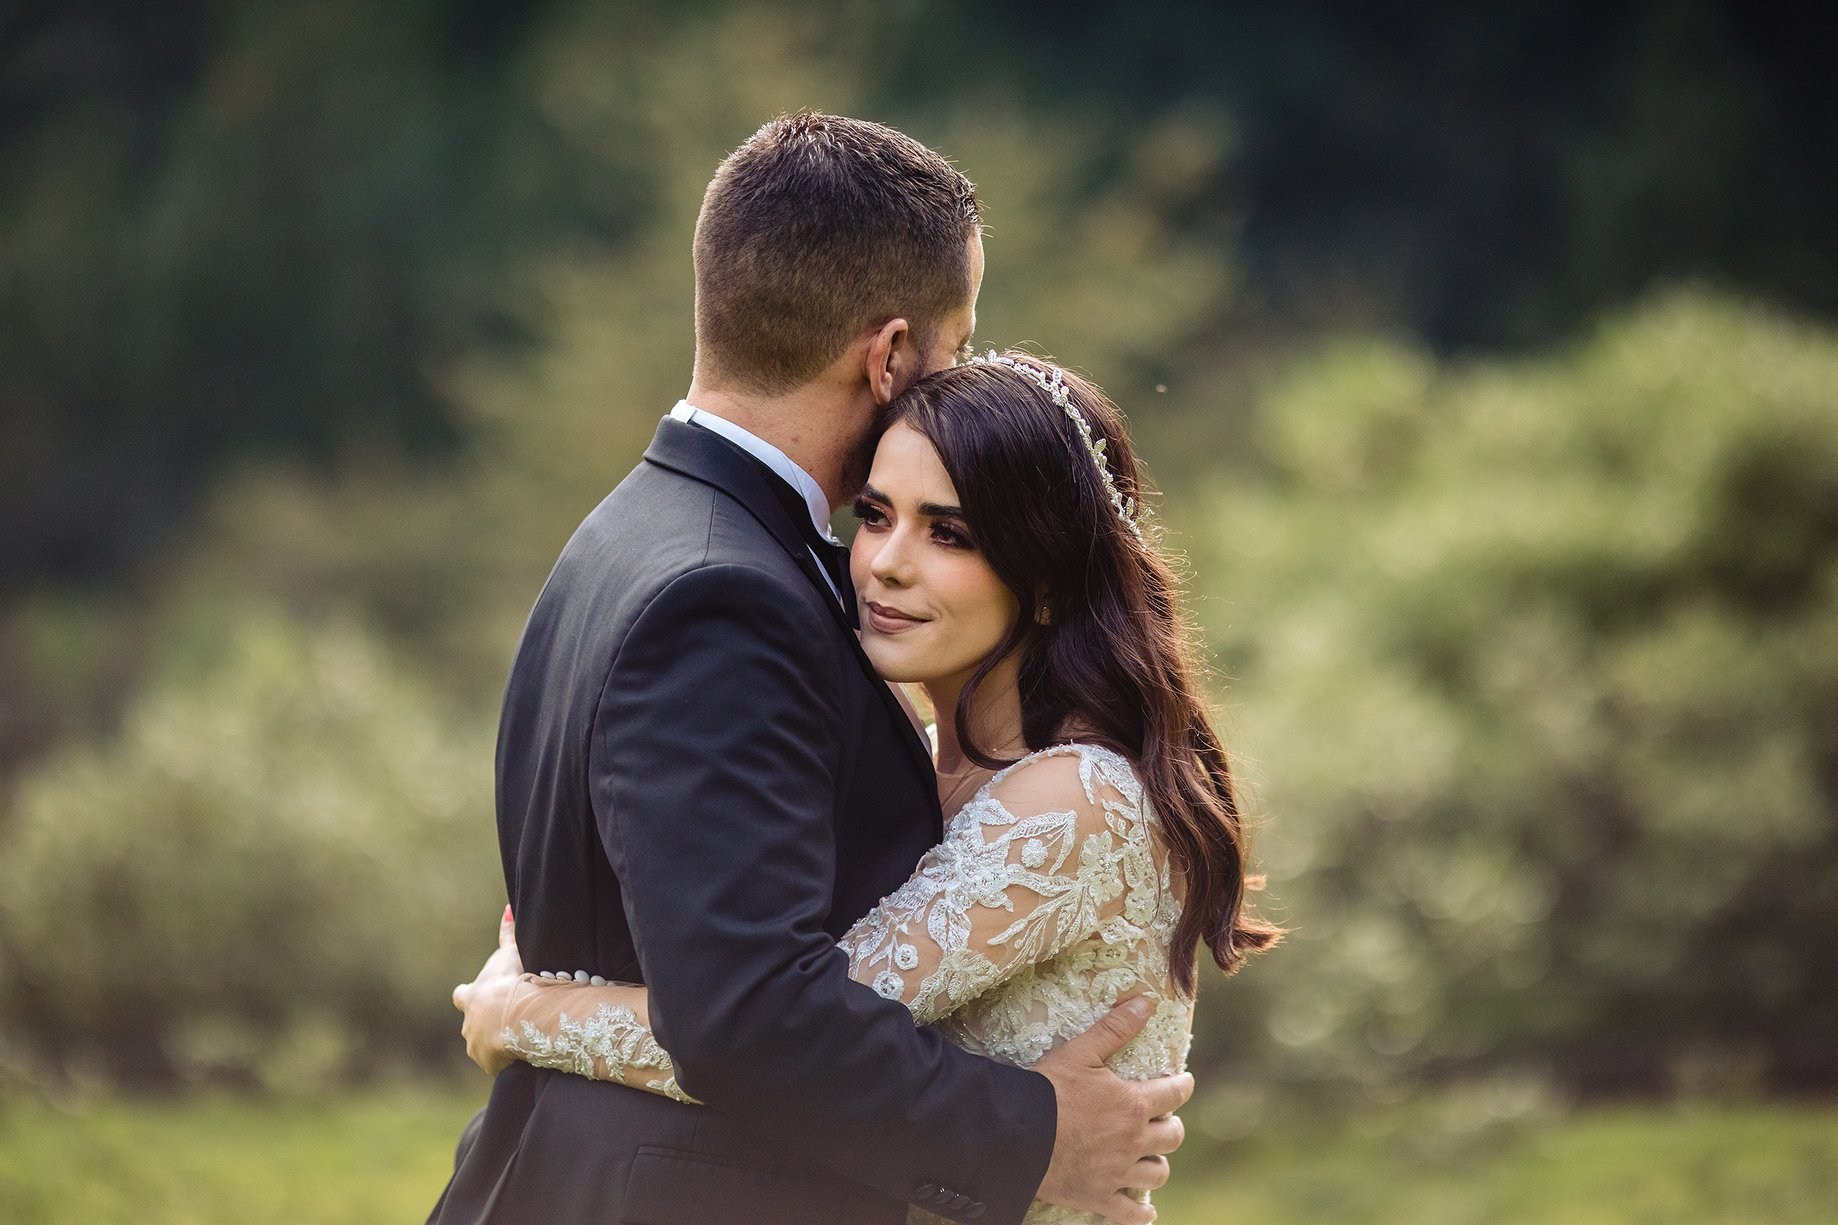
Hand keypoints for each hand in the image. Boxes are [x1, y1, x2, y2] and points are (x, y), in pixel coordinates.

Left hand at [452, 906, 525, 1074]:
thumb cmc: (511, 982)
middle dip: (479, 1024)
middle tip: (496, 1023)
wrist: (511, 1015)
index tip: (475, 995)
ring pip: (481, 1045)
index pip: (462, 995)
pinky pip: (495, 1063)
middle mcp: (468, 1022)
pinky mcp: (487, 1062)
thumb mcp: (510, 953)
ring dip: (493, 1043)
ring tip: (514, 1041)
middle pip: (469, 1024)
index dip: (469, 995)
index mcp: (471, 997)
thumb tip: (508, 908)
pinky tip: (519, 1057)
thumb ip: (508, 933)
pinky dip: (504, 1060)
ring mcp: (475, 1045)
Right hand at [1033, 997, 1191, 1224]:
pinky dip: (1142, 1214)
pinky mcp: (1099, 1196)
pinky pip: (1131, 1213)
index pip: (1174, 1094)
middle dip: (1171, 1125)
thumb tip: (1146, 1002)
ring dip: (1158, 1162)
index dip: (1182, 1086)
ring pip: (1158, 1173)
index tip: (1182, 1082)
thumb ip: (1116, 1028)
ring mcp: (1117, 1172)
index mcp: (1133, 1104)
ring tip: (1150, 1154)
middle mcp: (1132, 1141)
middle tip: (1161, 1118)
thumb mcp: (1081, 1052)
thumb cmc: (1047, 1089)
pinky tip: (1146, 1212)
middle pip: (1172, 1137)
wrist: (1016, 1136)